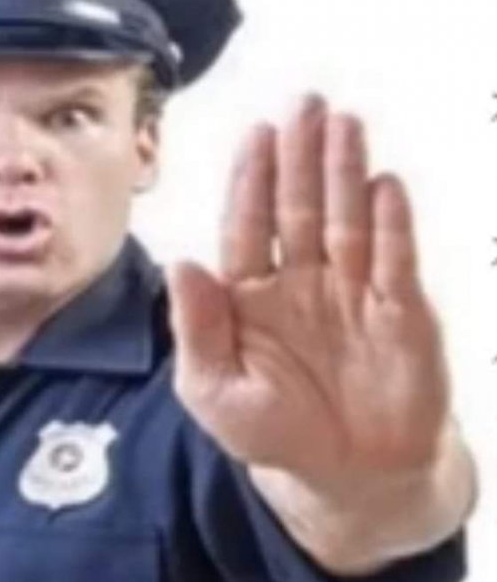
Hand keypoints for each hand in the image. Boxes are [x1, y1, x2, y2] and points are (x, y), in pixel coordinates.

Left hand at [167, 94, 450, 495]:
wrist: (350, 476)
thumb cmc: (275, 435)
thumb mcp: (216, 393)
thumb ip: (198, 329)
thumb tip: (180, 261)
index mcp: (250, 298)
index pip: (248, 228)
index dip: (252, 182)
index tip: (256, 134)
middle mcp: (300, 283)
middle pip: (299, 209)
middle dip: (301, 159)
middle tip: (304, 105)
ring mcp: (352, 291)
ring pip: (347, 220)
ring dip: (345, 173)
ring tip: (343, 124)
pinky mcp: (400, 309)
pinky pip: (395, 258)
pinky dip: (390, 224)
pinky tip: (383, 185)